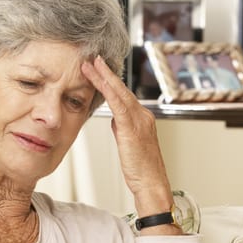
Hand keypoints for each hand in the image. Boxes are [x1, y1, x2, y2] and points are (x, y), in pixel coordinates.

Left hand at [81, 56, 173, 218]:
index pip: (123, 95)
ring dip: (104, 77)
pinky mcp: (132, 128)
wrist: (152, 184)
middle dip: (106, 73)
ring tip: (90, 65)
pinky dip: (108, 91)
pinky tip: (98, 82)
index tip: (99, 69)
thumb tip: (115, 119)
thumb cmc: (141, 170)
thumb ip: (123, 129)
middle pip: (122, 89)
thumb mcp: (129, 145)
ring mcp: (140, 120)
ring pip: (119, 93)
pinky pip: (118, 105)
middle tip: (93, 58)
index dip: (111, 81)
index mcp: (142, 119)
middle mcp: (143, 115)